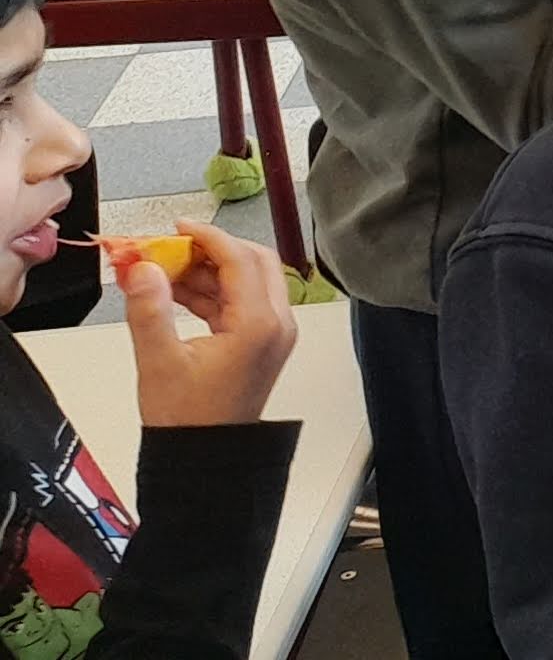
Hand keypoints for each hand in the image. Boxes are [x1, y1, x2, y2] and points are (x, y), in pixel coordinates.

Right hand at [124, 221, 294, 428]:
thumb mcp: (158, 361)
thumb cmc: (187, 418)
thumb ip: (149, 310)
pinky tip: (173, 291)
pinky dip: (210, 291)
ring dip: (207, 271)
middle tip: (170, 247)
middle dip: (210, 250)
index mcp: (260, 326)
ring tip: (161, 270)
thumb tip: (143, 267)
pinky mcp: (260, 342)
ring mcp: (272, 334)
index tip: (178, 227)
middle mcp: (277, 325)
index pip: (241, 260)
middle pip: (253, 264)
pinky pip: (239, 302)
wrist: (204, 457)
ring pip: (246, 281)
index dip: (208, 237)